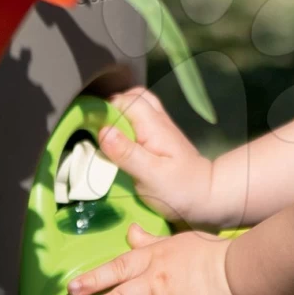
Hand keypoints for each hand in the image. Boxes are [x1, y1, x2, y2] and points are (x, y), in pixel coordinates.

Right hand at [100, 87, 215, 225]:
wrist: (208, 197)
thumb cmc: (180, 189)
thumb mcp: (150, 176)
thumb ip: (126, 153)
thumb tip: (102, 130)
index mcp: (154, 125)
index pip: (125, 100)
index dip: (103, 108)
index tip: (85, 123)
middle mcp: (158, 120)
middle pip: (132, 96)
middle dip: (111, 106)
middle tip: (94, 126)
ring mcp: (161, 127)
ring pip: (138, 105)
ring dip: (120, 112)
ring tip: (104, 132)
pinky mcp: (160, 138)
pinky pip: (141, 119)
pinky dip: (127, 122)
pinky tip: (118, 139)